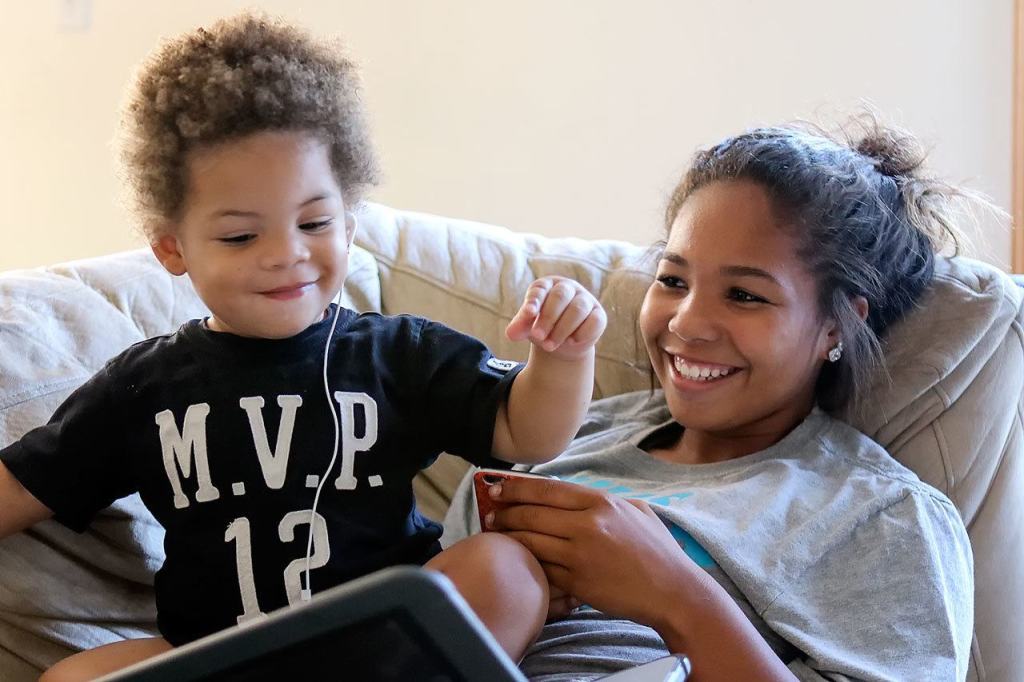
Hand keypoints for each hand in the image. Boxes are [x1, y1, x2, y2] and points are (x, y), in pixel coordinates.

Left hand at [483, 476, 699, 628]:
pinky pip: (542, 569)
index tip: (498, 488)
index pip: (547, 489)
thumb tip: (577, 494)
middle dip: (504, 512)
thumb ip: (606, 501)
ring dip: (509, 538)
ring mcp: (581, 555)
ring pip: (530, 542)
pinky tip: (517, 561)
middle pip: (532, 514)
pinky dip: (526, 564)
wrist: (674, 591)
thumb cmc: (657, 551)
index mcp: (601, 503)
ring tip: (496, 535)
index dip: (516, 488)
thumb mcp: (636, 511)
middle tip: (490, 513)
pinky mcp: (577, 582)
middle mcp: (588, 525)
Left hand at [505, 277, 605, 359]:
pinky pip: (594, 321)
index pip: (541, 288)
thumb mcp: (528, 326)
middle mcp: (568, 288)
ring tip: (549, 345)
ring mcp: (586, 300)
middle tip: (538, 337)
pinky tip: (571, 341)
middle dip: (547, 318)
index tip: (528, 314)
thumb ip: (520, 327)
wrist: (562, 343)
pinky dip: (581, 333)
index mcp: (548, 285)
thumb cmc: (542, 327)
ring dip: (562, 329)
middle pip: (560, 297)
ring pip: (577, 310)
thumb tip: (511, 334)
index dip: (534, 300)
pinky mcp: (598, 315)